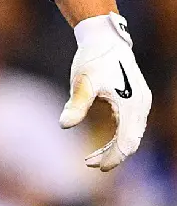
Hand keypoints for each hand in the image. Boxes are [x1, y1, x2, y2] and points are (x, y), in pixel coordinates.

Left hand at [60, 12, 150, 170]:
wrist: (104, 38)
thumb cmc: (92, 58)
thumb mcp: (82, 81)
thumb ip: (77, 104)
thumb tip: (64, 126)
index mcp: (131, 104)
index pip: (126, 142)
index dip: (112, 158)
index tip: (96, 167)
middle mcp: (141, 105)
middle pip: (131, 142)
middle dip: (112, 155)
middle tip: (89, 162)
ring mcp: (141, 102)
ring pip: (132, 135)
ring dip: (115, 147)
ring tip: (92, 156)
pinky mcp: (137, 99)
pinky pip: (131, 125)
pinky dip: (118, 136)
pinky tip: (103, 141)